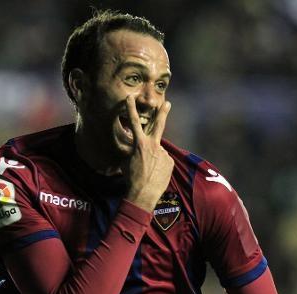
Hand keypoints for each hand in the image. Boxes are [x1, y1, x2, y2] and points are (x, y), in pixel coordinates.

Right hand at [123, 95, 173, 211]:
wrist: (143, 194)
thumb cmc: (131, 178)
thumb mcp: (127, 161)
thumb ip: (134, 151)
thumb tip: (139, 149)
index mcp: (140, 144)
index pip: (134, 122)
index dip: (131, 109)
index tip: (130, 97)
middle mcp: (153, 145)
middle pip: (158, 125)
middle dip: (162, 113)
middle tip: (167, 103)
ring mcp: (163, 153)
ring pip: (158, 152)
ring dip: (154, 159)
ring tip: (149, 172)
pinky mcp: (170, 162)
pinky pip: (163, 161)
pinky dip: (159, 167)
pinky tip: (155, 175)